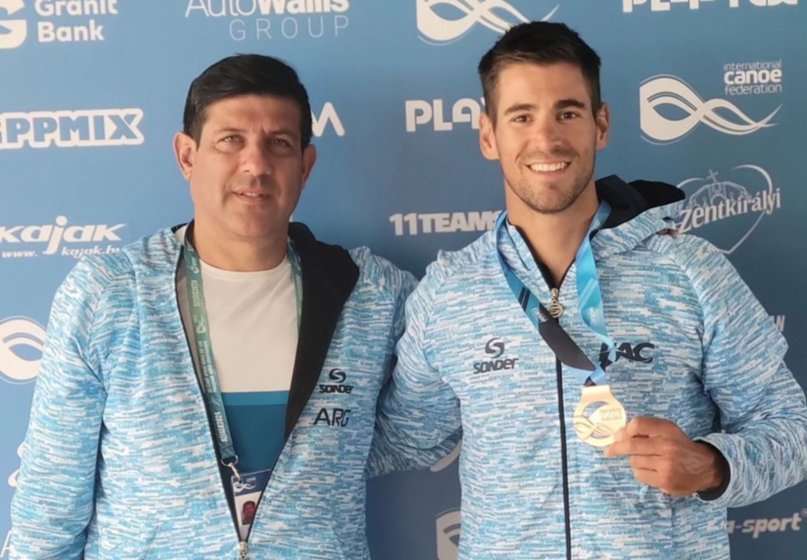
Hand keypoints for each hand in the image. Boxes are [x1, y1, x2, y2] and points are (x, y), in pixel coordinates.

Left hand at [603, 416, 725, 496]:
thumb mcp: (667, 430)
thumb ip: (646, 428)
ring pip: (634, 461)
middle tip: (608, 451)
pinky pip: (639, 475)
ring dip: (634, 460)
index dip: (624, 430)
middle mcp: (667, 446)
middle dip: (616, 448)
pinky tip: (651, 470)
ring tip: (647, 460)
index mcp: (667, 430)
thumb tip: (618, 435)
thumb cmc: (679, 446)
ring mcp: (666, 465)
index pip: (639, 424)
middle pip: (631, 445)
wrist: (705, 467)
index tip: (616, 436)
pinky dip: (640, 472)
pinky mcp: (665, 481)